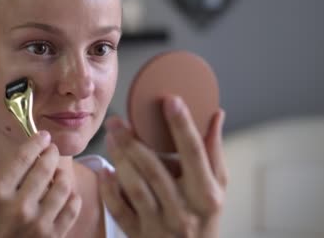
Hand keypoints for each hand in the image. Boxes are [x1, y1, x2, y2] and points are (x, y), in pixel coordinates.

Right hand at [0, 131, 81, 237]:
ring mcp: (38, 224)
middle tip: (53, 150)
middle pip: (45, 168)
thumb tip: (28, 162)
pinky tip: (69, 196)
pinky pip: (72, 208)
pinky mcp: (53, 237)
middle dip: (52, 154)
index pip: (22, 158)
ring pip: (63, 186)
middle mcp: (19, 207)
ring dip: (63, 175)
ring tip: (60, 174)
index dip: (35, 143)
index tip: (42, 137)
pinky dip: (73, 198)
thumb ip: (4, 185)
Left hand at [99, 96, 226, 237]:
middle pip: (155, 170)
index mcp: (206, 194)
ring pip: (135, 188)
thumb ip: (213, 150)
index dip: (182, 126)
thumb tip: (216, 113)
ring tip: (110, 137)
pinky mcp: (139, 235)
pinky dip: (110, 190)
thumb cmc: (205, 214)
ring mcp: (160, 225)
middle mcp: (183, 211)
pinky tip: (105, 170)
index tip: (170, 100)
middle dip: (134, 142)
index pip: (194, 154)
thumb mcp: (218, 185)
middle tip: (117, 120)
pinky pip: (120, 210)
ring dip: (120, 160)